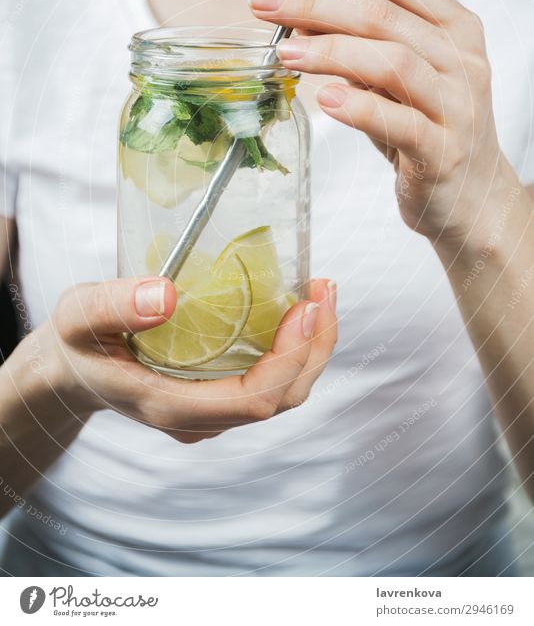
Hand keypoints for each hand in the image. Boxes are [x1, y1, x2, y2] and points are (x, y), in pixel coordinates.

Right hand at [43, 276, 336, 442]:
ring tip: (321, 294)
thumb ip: (113, 305)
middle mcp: (199, 418)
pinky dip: (292, 348)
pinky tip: (295, 310)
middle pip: (281, 399)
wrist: (69, 369)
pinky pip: (267, 382)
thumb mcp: (78, 315)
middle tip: (324, 290)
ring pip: (281, 394)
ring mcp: (210, 412)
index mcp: (170, 405)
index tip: (306, 307)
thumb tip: (166, 294)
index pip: (253, 401)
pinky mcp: (215, 397)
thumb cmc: (76, 341)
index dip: (289, 359)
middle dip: (314, 348)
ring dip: (310, 347)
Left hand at [248, 0, 508, 246]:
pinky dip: (358, 106)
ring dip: (330, 51)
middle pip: (384, 13)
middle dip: (316, 2)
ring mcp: (457, 106)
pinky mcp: (444, 152)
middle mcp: (461, 58)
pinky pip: (400, 122)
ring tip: (286, 52)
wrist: (472, 196)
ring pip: (393, 61)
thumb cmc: (426, 127)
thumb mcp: (395, 76)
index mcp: (453, 26)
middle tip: (264, 2)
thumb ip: (357, 43)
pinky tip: (325, 99)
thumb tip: (294, 13)